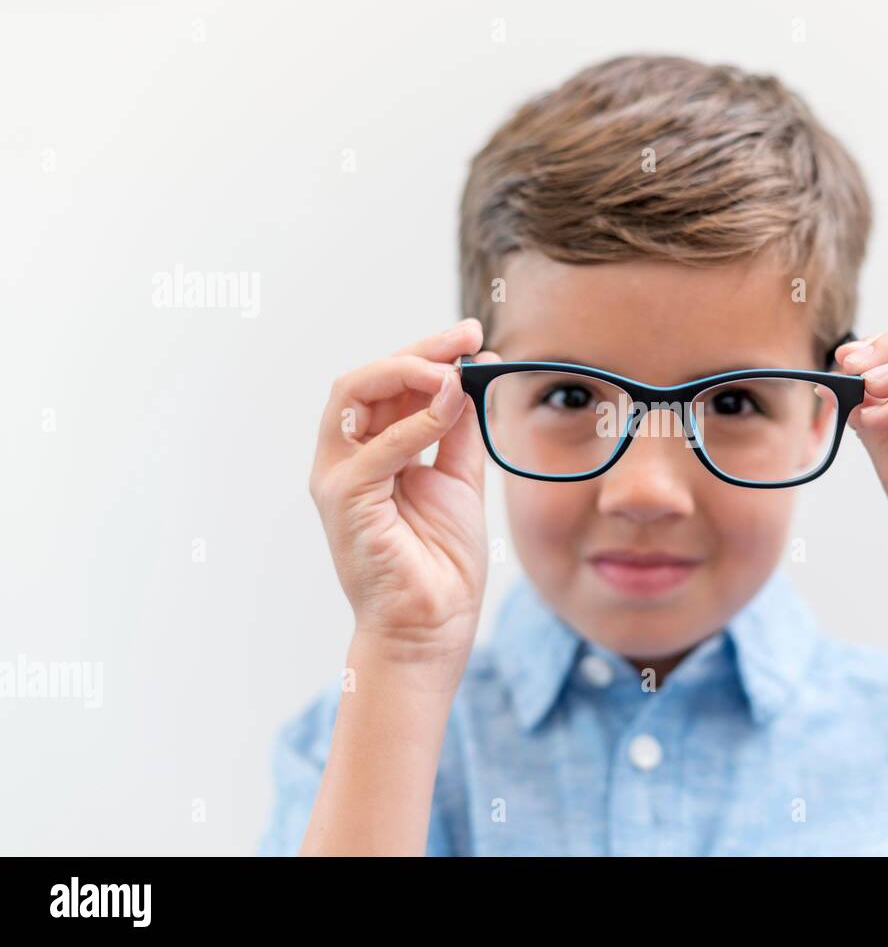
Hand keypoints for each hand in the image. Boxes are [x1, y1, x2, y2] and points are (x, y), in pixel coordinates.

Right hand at [308, 319, 499, 662]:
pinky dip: (414, 423)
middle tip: (466, 338)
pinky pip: (376, 448)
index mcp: (370, 453)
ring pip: (355, 397)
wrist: (432, 627)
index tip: (474, 337)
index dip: (428, 354)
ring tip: (454, 370)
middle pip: (366, 380)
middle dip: (419, 351)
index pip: (388, 385)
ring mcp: (337, 480)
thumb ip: (457, 430)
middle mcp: (344, 460)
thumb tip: (470, 375)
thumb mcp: (458, 479)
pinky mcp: (344, 502)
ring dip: (409, 373)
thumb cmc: (440, 564)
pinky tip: (449, 405)